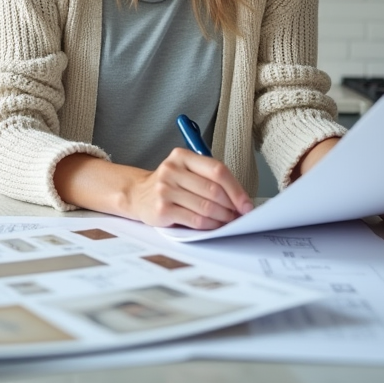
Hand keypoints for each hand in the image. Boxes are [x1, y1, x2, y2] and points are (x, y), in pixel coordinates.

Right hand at [123, 148, 253, 229]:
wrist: (137, 194)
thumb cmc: (169, 184)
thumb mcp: (185, 171)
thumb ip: (209, 179)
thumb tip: (239, 199)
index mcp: (182, 156)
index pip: (217, 170)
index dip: (236, 189)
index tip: (246, 203)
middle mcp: (172, 170)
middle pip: (213, 189)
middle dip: (232, 205)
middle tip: (240, 214)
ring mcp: (165, 189)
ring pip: (206, 206)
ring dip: (223, 217)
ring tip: (229, 221)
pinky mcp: (162, 209)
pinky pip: (195, 219)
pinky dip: (210, 225)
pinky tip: (215, 226)